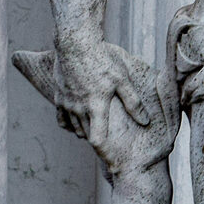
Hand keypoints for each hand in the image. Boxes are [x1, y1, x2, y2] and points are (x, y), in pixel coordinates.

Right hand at [54, 40, 169, 162]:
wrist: (75, 44)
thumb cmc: (101, 60)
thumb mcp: (122, 80)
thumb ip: (133, 103)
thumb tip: (145, 121)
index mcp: (96, 107)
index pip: (97, 139)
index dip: (104, 152)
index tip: (112, 160)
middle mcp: (78, 109)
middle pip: (87, 135)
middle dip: (97, 139)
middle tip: (110, 144)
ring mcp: (66, 103)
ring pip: (74, 127)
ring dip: (85, 131)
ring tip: (97, 129)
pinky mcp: (58, 96)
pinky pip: (61, 118)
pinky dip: (69, 124)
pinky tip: (78, 122)